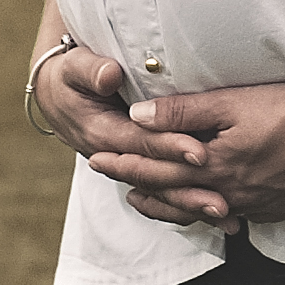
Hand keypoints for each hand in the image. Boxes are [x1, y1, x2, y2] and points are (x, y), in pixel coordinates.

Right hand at [32, 43, 211, 229]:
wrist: (58, 97)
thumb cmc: (69, 78)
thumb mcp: (74, 68)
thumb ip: (91, 71)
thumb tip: (110, 75)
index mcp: (101, 133)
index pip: (140, 144)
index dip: (170, 148)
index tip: (199, 152)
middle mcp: (117, 158)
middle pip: (155, 177)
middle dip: (189, 189)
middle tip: (221, 201)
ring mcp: (127, 167)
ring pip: (161, 192)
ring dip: (192, 205)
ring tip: (226, 215)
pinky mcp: (139, 169)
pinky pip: (165, 192)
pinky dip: (190, 205)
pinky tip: (219, 216)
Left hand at [88, 77, 284, 232]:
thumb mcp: (235, 102)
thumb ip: (184, 112)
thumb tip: (137, 118)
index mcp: (215, 167)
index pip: (157, 168)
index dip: (125, 162)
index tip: (96, 157)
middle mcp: (230, 194)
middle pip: (173, 191)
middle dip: (137, 182)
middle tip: (107, 177)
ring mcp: (256, 207)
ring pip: (200, 209)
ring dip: (169, 203)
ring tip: (144, 199)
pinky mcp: (277, 211)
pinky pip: (233, 215)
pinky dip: (209, 211)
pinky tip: (205, 207)